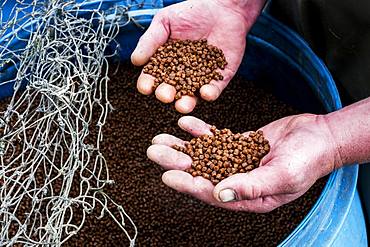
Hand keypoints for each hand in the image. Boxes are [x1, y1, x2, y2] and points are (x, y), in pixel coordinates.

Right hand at [131, 0, 264, 112]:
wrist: (222, 7)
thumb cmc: (191, 13)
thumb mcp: (165, 22)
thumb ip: (150, 41)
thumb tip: (135, 61)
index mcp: (165, 64)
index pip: (153, 77)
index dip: (147, 83)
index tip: (146, 86)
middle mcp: (181, 75)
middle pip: (170, 90)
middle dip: (166, 94)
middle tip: (165, 95)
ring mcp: (201, 78)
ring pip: (192, 96)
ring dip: (186, 102)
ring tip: (183, 105)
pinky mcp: (219, 78)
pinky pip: (214, 89)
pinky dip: (210, 93)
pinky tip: (205, 92)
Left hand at [147, 115, 338, 211]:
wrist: (320, 136)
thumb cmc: (308, 160)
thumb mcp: (282, 175)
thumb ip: (251, 185)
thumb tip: (219, 194)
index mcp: (247, 196)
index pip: (210, 192)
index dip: (187, 185)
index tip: (166, 176)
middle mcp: (238, 180)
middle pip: (200, 172)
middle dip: (176, 163)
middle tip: (153, 151)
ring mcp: (237, 161)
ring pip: (203, 155)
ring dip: (182, 147)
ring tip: (159, 138)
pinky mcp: (239, 144)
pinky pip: (215, 139)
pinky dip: (200, 132)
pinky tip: (184, 122)